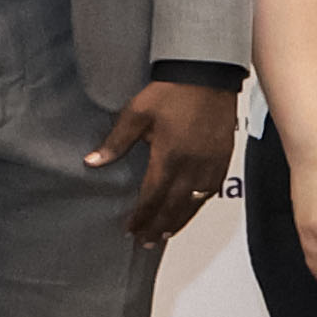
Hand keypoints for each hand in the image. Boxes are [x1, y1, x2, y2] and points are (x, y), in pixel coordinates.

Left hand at [87, 78, 238, 246]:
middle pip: (174, 206)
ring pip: (194, 202)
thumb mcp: (136, 112)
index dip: (141, 216)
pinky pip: (210, 190)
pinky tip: (190, 209)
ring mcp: (211, 164)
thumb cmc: (171, 92)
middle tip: (146, 242)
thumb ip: (116, 142)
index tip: (131, 229)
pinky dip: (198, 205)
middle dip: (158, 226)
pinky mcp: (223, 158)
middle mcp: (192, 165)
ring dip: (178, 221)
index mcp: (169, 156)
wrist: (207, 74)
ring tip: (165, 235)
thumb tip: (93, 162)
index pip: (153, 197)